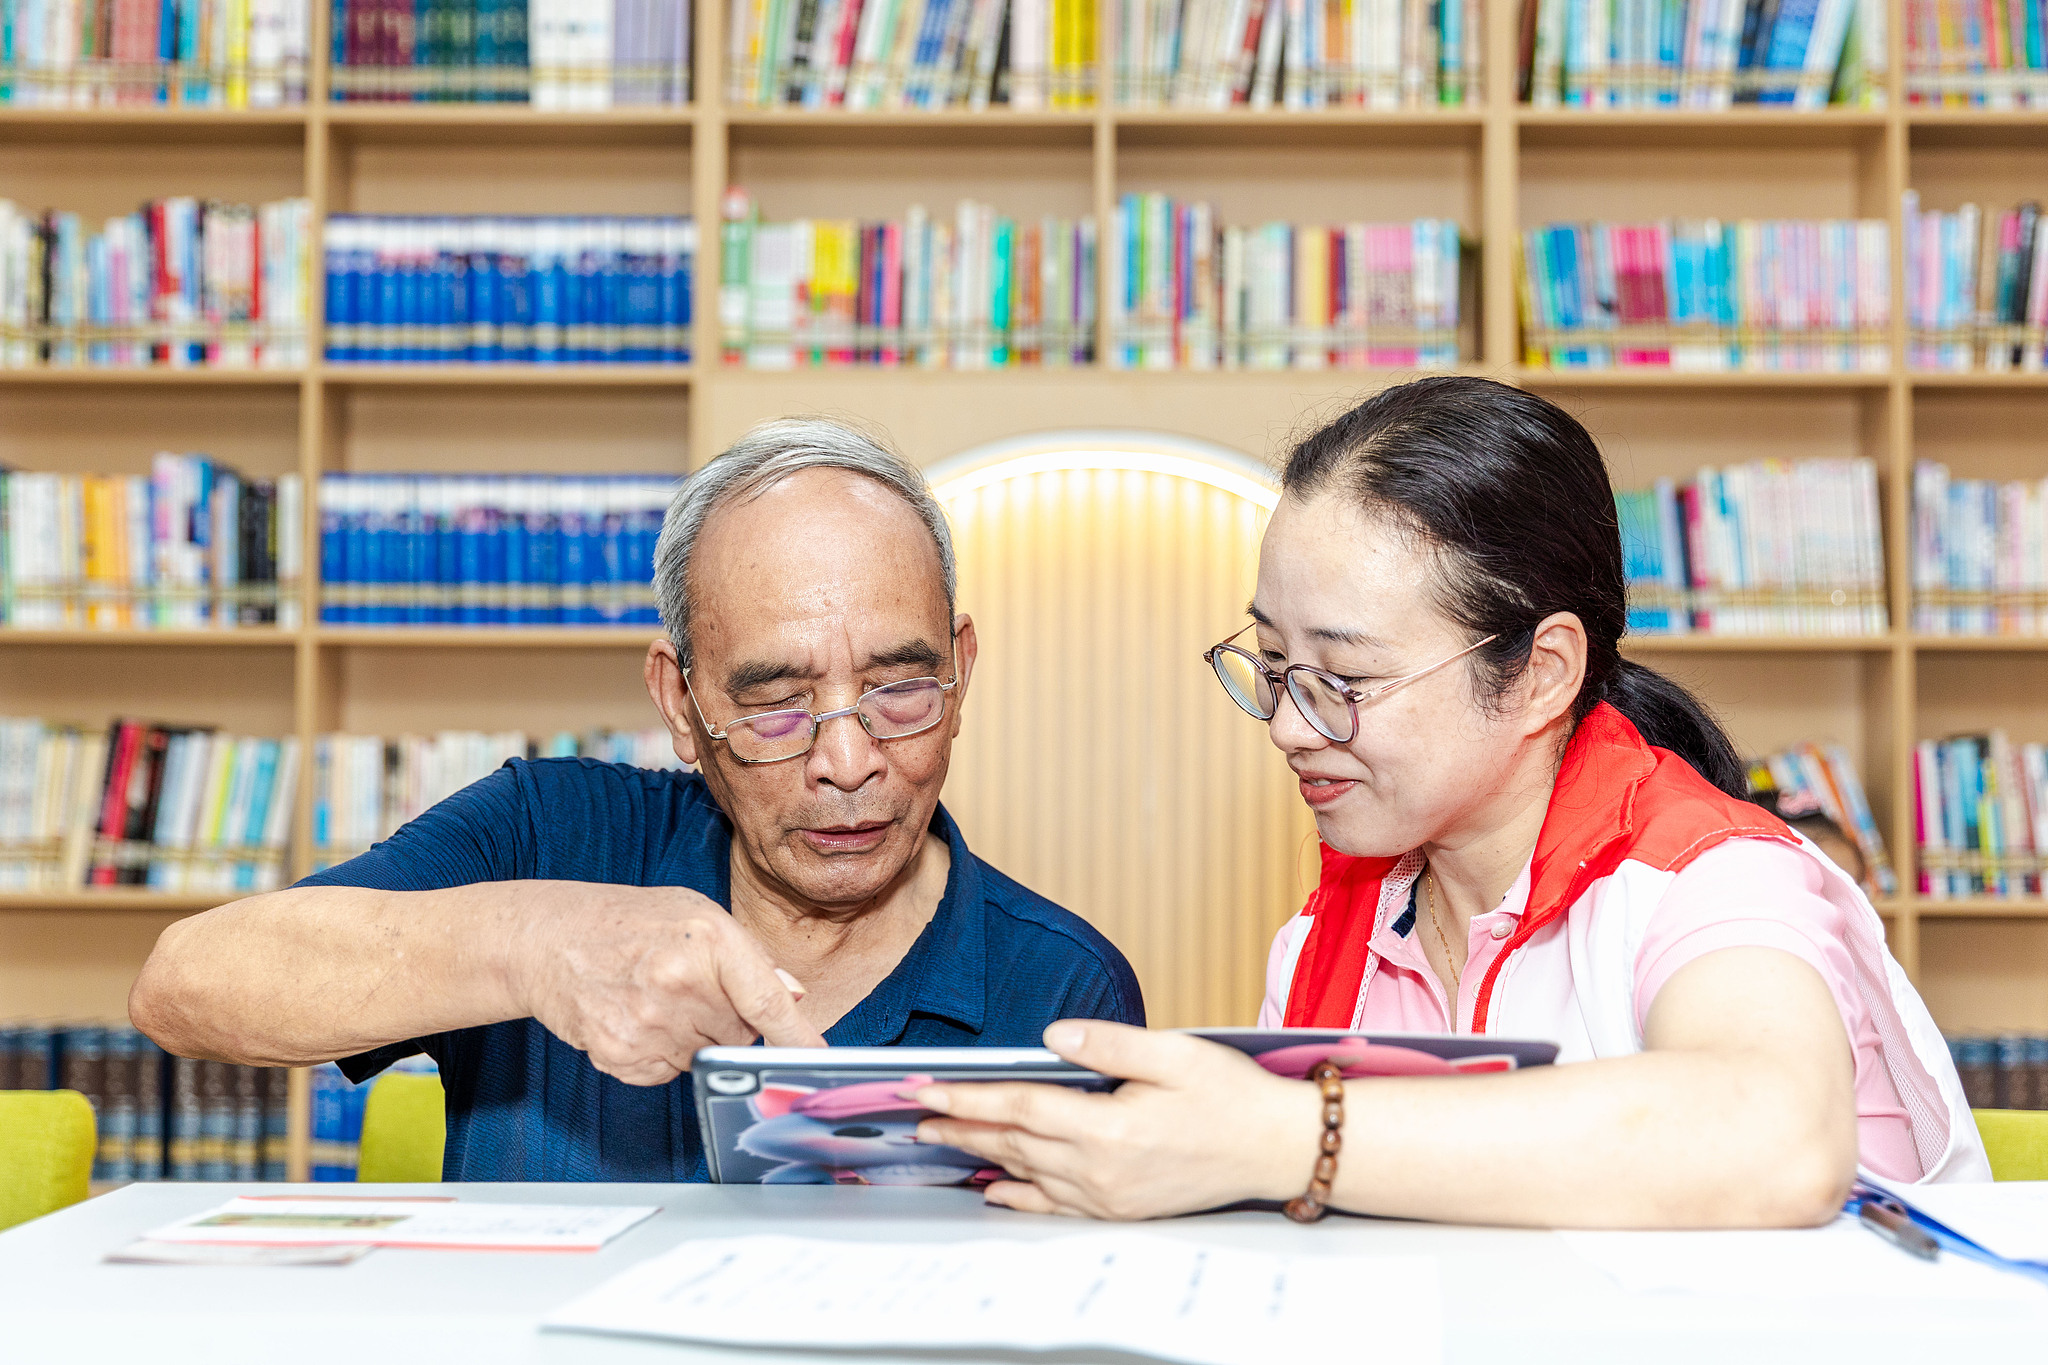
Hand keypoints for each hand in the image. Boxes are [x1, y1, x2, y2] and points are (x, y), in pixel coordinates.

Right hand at [513, 884, 825, 1085]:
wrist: (548, 940)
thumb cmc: (628, 922)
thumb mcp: (697, 916)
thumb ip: (751, 959)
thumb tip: (793, 997)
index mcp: (709, 941)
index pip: (767, 1003)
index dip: (797, 1037)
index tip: (818, 1059)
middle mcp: (681, 983)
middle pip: (740, 1036)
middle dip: (729, 1020)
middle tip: (692, 990)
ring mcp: (648, 1023)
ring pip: (705, 1058)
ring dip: (693, 1039)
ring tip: (657, 999)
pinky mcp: (621, 1054)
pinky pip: (668, 1073)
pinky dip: (660, 1055)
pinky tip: (637, 1019)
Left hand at [914, 1021, 1320, 1219]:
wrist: (1277, 1149)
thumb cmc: (1232, 1096)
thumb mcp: (1175, 1053)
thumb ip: (1109, 1044)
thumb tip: (1052, 1038)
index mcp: (1110, 1129)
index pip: (1018, 1109)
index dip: (965, 1097)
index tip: (922, 1087)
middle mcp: (1101, 1171)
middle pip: (1011, 1143)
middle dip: (957, 1124)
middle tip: (913, 1111)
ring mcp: (1108, 1196)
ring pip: (1025, 1173)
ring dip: (978, 1154)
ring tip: (940, 1137)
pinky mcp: (1120, 1208)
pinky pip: (1053, 1205)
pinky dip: (1018, 1195)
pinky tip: (995, 1189)